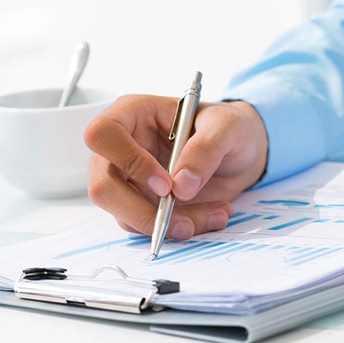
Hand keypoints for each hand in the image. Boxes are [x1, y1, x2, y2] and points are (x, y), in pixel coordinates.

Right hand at [85, 96, 268, 238]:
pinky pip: (148, 226)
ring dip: (170, 225)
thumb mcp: (227, 126)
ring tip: (215, 214)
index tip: (166, 184)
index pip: (103, 135)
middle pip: (103, 186)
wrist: (240, 152)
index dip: (129, 162)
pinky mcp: (142, 203)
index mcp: (132, 114)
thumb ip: (207, 148)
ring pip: (125, 215)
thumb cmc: (227, 127)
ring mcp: (128, 179)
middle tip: (184, 222)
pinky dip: (180, 228)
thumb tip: (181, 186)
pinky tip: (212, 216)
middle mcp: (121, 148)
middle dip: (142, 212)